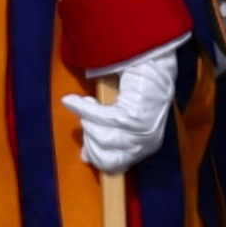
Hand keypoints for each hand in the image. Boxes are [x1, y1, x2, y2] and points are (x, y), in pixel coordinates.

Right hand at [60, 44, 185, 173]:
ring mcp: (142, 131)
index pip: (114, 166)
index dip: (95, 156)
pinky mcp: (134, 116)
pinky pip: (100, 118)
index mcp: (146, 146)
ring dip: (86, 120)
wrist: (152, 60)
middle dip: (89, 139)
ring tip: (84, 103)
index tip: (84, 146)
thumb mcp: (122, 118)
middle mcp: (146, 143)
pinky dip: (84, 108)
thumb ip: (107, 136)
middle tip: (84, 120)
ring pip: (102, 138)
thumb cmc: (137, 87)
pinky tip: (73, 100)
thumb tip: (85, 156)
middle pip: (106, 156)